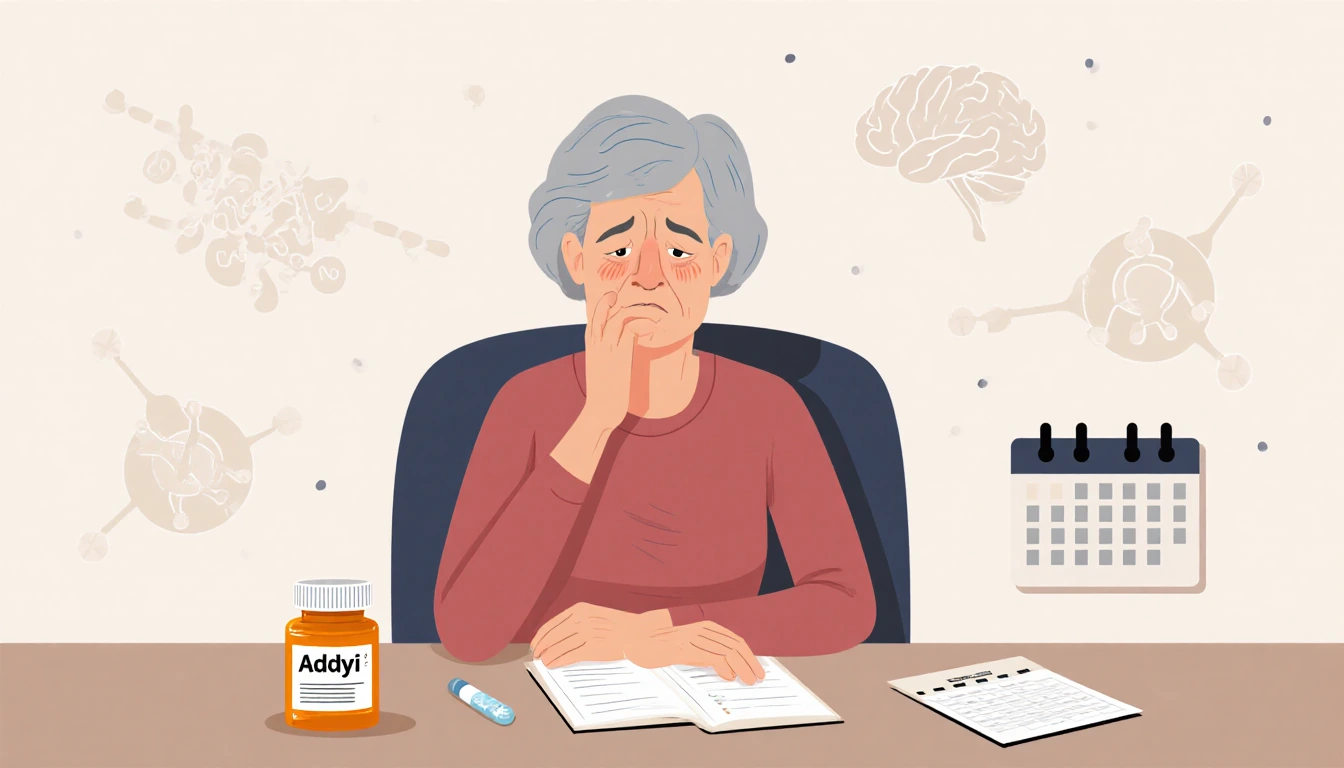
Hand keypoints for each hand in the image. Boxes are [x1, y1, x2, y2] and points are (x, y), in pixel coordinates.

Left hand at [529, 602, 640, 666]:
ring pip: (559, 647)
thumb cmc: (618, 626)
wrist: (639, 632)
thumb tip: (556, 637)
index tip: (535, 644)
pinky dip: (558, 661)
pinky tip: (553, 664)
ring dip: (548, 656)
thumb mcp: (595, 615)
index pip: (552, 623)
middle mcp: (582, 619)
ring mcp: (588, 633)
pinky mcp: (594, 647)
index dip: (540, 636)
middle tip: (536, 655)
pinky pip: (570, 656)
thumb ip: (577, 622)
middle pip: (553, 636)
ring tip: (543, 661)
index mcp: (580, 609)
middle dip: (541, 647)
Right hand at [580, 291, 654, 428]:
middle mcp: (596, 342)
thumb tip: (622, 352)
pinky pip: (632, 330)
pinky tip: (655, 328)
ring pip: (620, 316)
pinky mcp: (620, 356)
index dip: (607, 305)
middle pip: (603, 308)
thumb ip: (609, 357)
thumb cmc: (603, 393)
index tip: (625, 303)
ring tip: (657, 315)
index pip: (595, 316)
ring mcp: (607, 348)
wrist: (599, 411)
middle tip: (640, 304)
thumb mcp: (602, 370)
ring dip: (641, 311)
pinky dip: (645, 324)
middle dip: (622, 300)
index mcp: (591, 345)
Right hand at [625, 617, 766, 684]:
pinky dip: (724, 668)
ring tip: (748, 680)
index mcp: (702, 625)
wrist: (631, 637)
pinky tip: (728, 677)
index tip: (756, 667)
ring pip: (727, 652)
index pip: (733, 639)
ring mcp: (692, 636)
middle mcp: (700, 628)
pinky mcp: (684, 647)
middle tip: (758, 676)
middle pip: (734, 644)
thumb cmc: (654, 642)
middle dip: (750, 662)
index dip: (748, 654)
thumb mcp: (681, 643)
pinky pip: (712, 657)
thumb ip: (700, 648)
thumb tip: (725, 666)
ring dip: (742, 668)